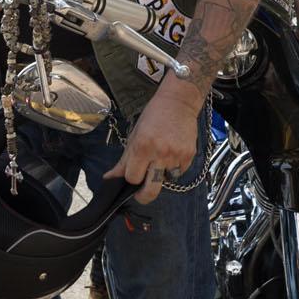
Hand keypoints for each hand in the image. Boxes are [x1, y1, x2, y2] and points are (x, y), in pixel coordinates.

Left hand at [105, 87, 200, 203]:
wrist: (179, 102)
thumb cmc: (153, 116)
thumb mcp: (135, 136)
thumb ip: (124, 160)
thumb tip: (109, 178)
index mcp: (142, 147)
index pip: (132, 177)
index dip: (131, 178)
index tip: (132, 175)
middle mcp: (160, 153)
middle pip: (150, 190)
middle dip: (144, 196)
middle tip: (141, 193)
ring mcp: (176, 156)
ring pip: (165, 179)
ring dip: (161, 174)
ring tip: (162, 156)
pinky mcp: (189, 156)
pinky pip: (178, 172)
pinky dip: (174, 167)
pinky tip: (172, 152)